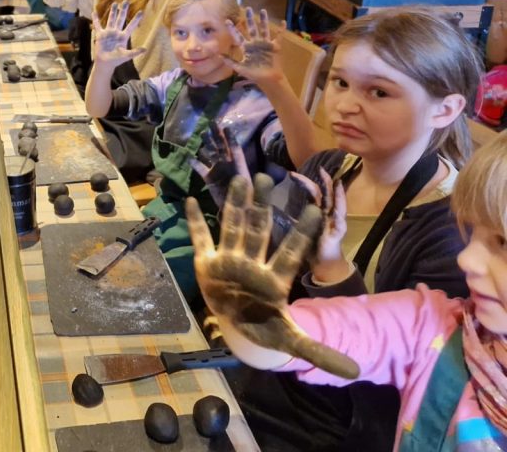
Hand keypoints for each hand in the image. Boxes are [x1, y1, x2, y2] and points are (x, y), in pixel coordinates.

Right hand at [92, 1, 145, 67]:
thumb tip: (145, 49)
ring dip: (112, 11)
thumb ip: (135, 52)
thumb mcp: (126, 56)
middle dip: (123, 10)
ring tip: (115, 3)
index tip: (141, 12)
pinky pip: (97, 25)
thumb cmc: (116, 60)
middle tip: (126, 1)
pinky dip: (95, 19)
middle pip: (120, 19)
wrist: (105, 63)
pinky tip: (94, 12)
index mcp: (124, 36)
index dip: (136, 19)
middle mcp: (116, 32)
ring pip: (111, 19)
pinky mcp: (100, 35)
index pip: (131, 26)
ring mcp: (108, 33)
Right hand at [187, 176, 359, 378]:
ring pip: (233, 227)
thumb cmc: (266, 327)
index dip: (301, 234)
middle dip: (263, 205)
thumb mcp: (292, 341)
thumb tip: (355, 370)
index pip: (290, 253)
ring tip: (240, 180)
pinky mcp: (207, 264)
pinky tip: (192, 201)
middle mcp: (251, 263)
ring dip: (235, 204)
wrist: (240, 328)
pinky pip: (201, 239)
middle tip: (268, 178)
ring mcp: (229, 261)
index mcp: (273, 280)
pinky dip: (195, 223)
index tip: (314, 211)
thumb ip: (319, 351)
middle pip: (259, 230)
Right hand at [190, 122, 250, 209]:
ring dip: (206, 144)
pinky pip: (200, 169)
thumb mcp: (253, 190)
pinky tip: (189, 157)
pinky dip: (195, 163)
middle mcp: (227, 164)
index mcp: (238, 165)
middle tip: (211, 122)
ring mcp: (217, 170)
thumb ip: (257, 184)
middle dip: (216, 134)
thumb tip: (263, 177)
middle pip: (221, 147)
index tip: (226, 127)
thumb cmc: (247, 200)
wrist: (237, 212)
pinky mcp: (209, 179)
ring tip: (202, 134)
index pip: (234, 148)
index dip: (231, 138)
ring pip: (210, 154)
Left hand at [222, 8, 284, 85]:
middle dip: (249, 19)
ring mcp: (265, 44)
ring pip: (264, 29)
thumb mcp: (240, 68)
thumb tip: (219, 55)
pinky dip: (281, 30)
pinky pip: (279, 36)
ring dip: (264, 20)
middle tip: (248, 9)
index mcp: (246, 48)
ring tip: (263, 10)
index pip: (238, 36)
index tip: (227, 20)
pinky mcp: (275, 46)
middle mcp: (255, 43)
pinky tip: (283, 22)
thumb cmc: (254, 74)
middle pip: (251, 29)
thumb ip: (230, 61)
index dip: (233, 29)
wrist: (268, 79)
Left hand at [290, 170, 352, 283]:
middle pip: (324, 193)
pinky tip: (340, 203)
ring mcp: (334, 221)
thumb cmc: (309, 245)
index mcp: (315, 210)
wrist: (323, 264)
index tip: (291, 173)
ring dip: (336, 192)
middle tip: (320, 168)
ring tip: (335, 181)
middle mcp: (326, 212)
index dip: (302, 182)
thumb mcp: (294, 229)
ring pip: (336, 203)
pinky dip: (341, 207)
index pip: (311, 192)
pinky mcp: (338, 231)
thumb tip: (265, 209)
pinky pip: (340, 218)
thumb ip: (284, 219)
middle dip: (324, 181)